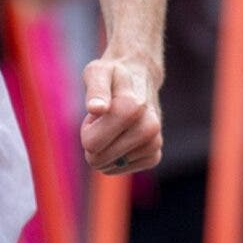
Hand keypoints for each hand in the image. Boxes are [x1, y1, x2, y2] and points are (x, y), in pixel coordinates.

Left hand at [82, 52, 162, 174]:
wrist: (141, 79)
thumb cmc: (113, 76)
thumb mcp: (98, 72)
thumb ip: (95, 89)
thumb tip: (97, 108)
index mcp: (131, 108)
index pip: (91, 144)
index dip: (87, 130)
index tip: (98, 112)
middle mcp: (148, 127)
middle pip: (99, 159)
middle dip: (95, 141)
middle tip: (106, 120)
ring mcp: (154, 143)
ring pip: (110, 166)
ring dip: (106, 148)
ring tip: (116, 126)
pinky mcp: (155, 155)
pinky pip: (122, 169)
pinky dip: (116, 158)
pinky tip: (123, 139)